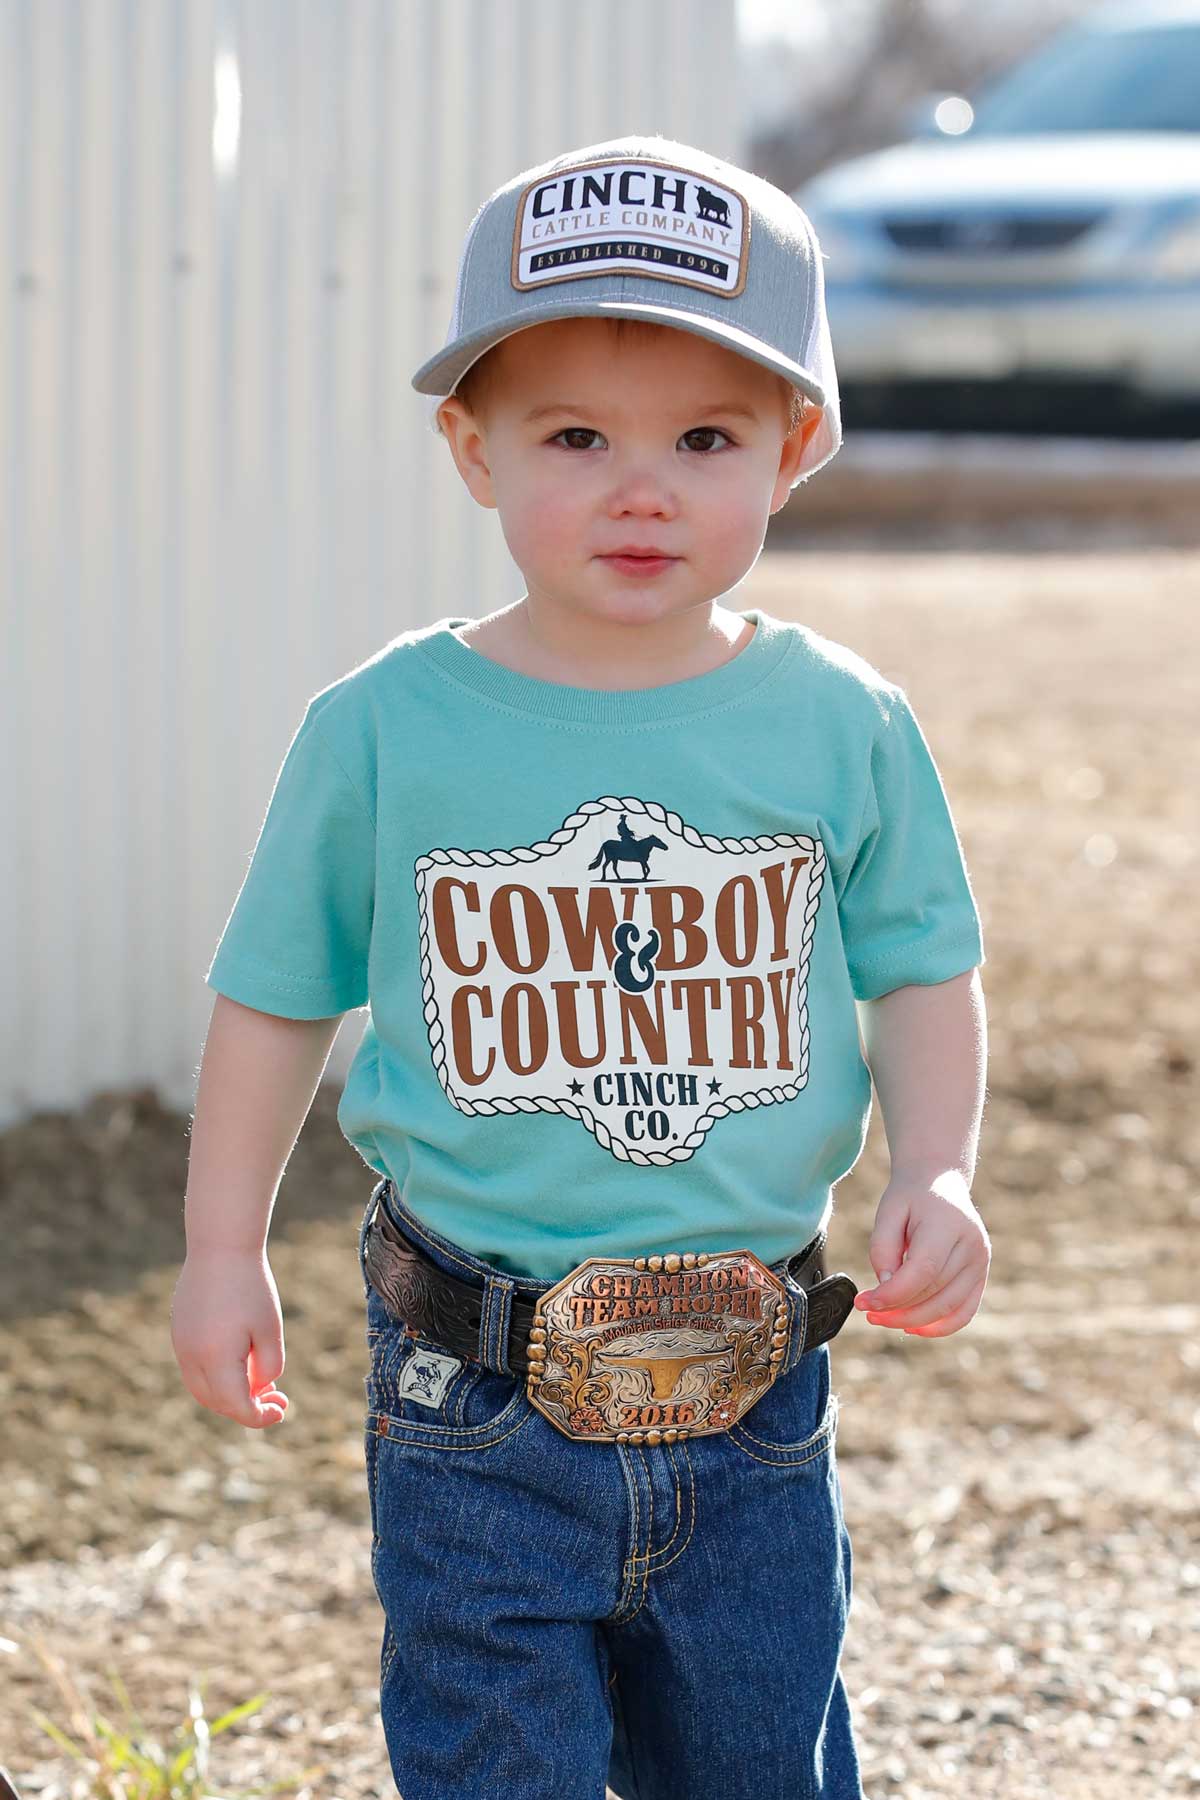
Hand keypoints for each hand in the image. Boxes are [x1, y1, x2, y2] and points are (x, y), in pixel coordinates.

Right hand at [170, 1248, 289, 1427]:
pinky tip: (241, 1364)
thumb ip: (268, 1366)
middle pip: (217, 1402)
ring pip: (202, 1389)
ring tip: (261, 1384)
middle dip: (246, 1408)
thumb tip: (257, 1389)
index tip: (281, 1410)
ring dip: (229, 1395)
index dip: (259, 1417)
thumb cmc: (251, 1287)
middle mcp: (191, 1358)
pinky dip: (217, 1378)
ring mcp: (180, 1346)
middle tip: (277, 1398)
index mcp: (215, 1359)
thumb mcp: (269, 1329)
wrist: (220, 1246)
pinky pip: (195, 1370)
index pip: (236, 1406)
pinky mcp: (179, 1333)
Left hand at [854, 1171, 990, 1336]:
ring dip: (913, 1321)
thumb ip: (883, 1250)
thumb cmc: (910, 1198)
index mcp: (949, 1223)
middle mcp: (972, 1245)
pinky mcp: (981, 1275)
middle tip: (868, 1312)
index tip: (864, 1302)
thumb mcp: (887, 1213)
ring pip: (948, 1307)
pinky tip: (912, 1327)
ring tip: (883, 1319)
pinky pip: (964, 1312)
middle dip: (897, 1310)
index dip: (892, 1294)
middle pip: (934, 1293)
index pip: (922, 1271)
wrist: (940, 1181)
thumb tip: (887, 1288)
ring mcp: (981, 1262)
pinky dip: (939, 1327)